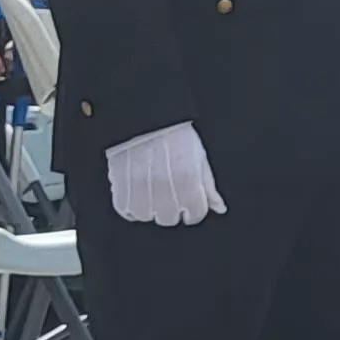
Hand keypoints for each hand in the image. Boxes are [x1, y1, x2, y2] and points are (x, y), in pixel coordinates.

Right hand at [104, 122, 226, 225]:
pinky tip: (135, 189)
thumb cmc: (173, 134)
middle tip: (166, 189)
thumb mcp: (199, 157)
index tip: (188, 201)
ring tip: (149, 186)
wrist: (143, 119)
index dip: (193, 208)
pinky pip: (126, 210)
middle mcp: (166, 195)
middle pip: (170, 219)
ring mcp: (141, 196)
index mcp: (189, 186)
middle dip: (171, 208)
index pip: (195, 216)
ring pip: (147, 217)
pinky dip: (129, 204)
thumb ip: (209, 187)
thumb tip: (219, 207)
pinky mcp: (120, 192)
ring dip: (149, 207)